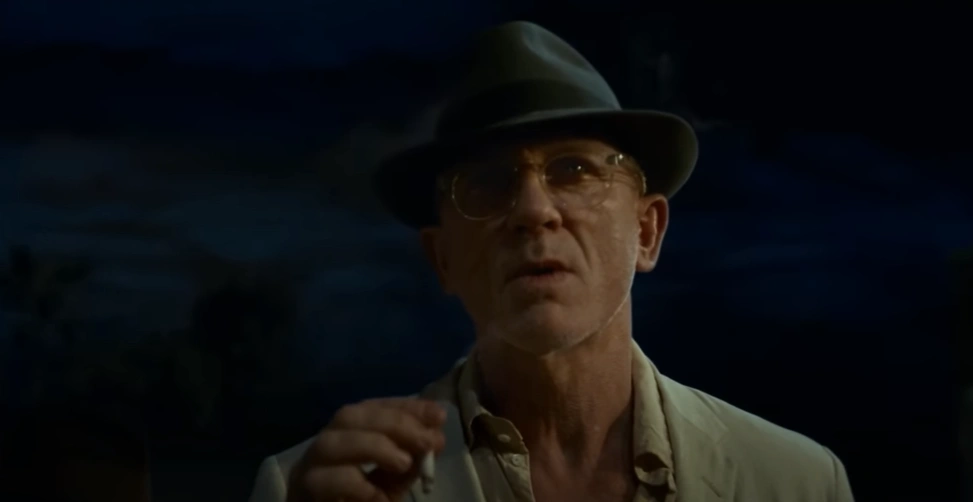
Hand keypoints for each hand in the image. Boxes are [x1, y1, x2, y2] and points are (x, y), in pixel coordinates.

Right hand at [287, 397, 447, 501]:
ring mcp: (307, 468)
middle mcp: (323, 444)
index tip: (437, 414)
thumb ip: (411, 460)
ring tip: (403, 462)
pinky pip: (322, 480)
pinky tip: (377, 495)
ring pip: (330, 443)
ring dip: (373, 446)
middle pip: (348, 416)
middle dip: (392, 423)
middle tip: (426, 440)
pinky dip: (355, 483)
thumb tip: (435, 437)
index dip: (405, 406)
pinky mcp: (303, 492)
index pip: (372, 407)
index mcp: (345, 434)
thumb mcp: (393, 481)